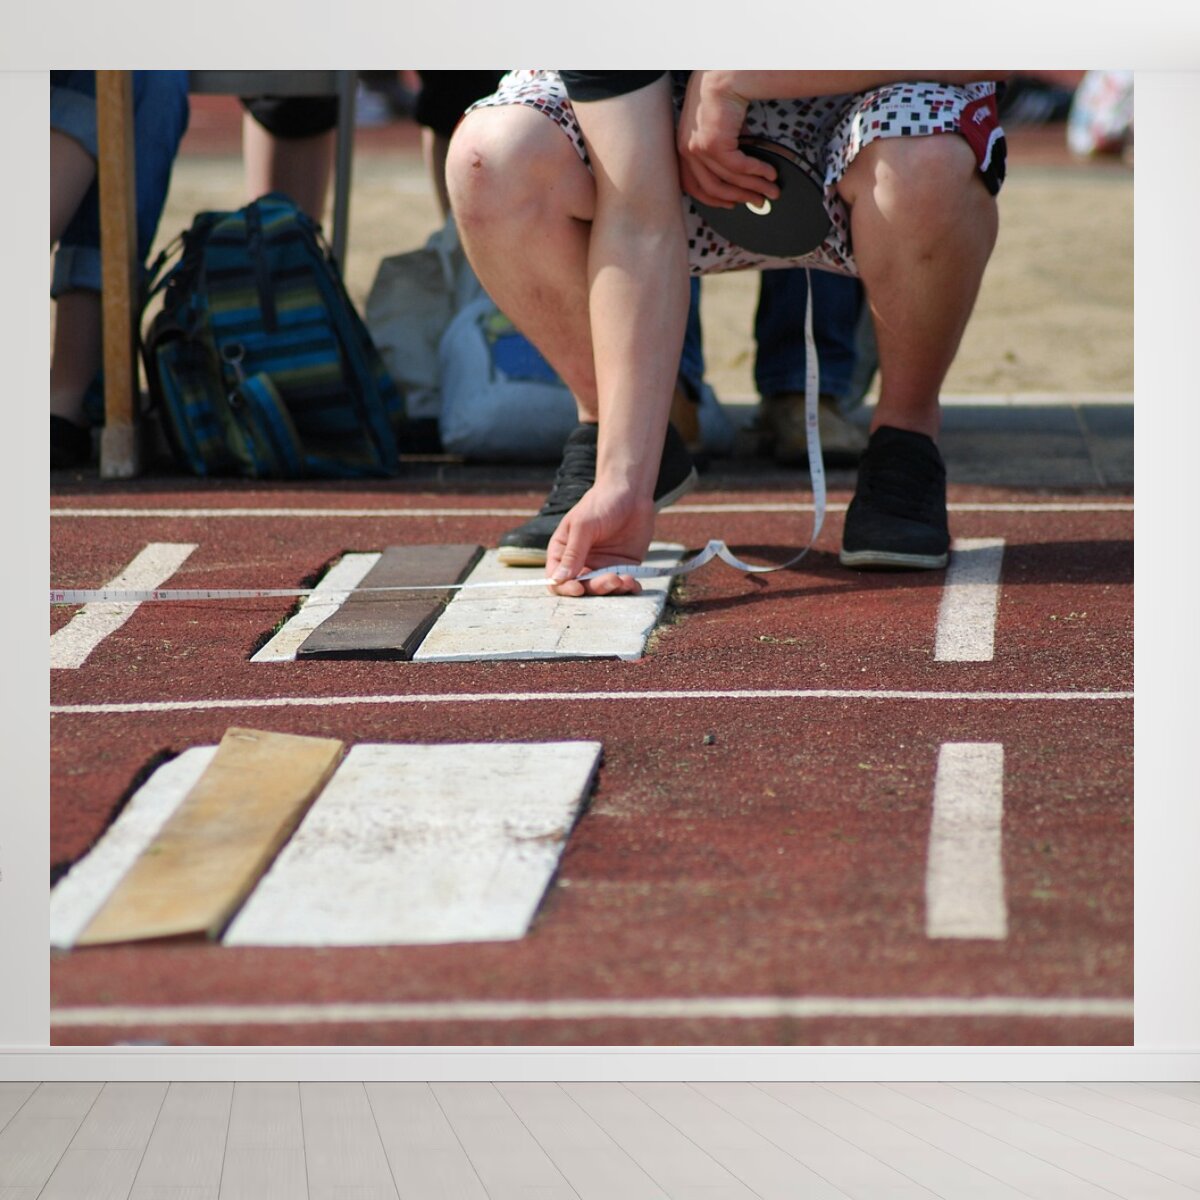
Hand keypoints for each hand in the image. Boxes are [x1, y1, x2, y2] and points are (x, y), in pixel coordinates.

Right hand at [544, 484, 655, 596]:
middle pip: (582, 588)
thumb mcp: (583, 526)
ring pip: (603, 590)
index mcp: (563, 552)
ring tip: (625, 579)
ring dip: (613, 590)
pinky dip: (628, 588)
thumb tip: (559, 579)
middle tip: (611, 579)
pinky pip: (623, 584)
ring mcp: (602, 566)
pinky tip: (633, 583)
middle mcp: (581, 563)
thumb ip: (573, 553)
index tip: (578, 588)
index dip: (565, 588)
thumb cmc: (601, 503)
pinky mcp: (623, 567)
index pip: (557, 580)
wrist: (631, 492)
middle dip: (595, 588)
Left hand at [677, 70, 778, 207]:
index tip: (731, 205)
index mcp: (683, 148)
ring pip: (729, 180)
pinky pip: (739, 167)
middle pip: (714, 188)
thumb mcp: (716, 129)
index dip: (714, 200)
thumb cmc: (721, 97)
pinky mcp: (713, 144)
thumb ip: (721, 150)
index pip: (694, 185)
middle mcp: (686, 151)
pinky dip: (757, 172)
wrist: (724, 75)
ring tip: (771, 190)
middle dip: (740, 198)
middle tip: (759, 202)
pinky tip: (770, 173)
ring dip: (754, 187)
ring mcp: (698, 149)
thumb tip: (740, 173)